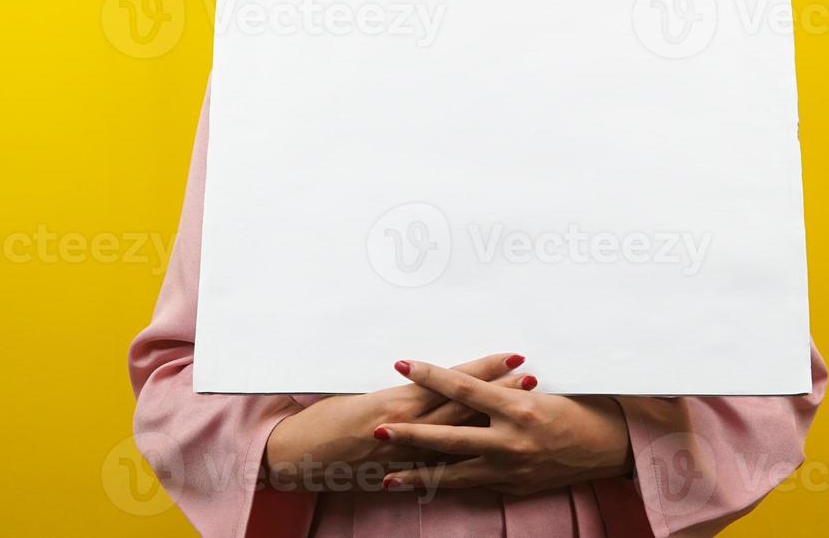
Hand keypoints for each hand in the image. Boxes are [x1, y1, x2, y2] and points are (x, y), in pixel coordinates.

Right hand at [263, 352, 534, 490]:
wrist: (298, 455)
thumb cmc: (325, 420)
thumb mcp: (362, 397)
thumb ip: (401, 393)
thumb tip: (430, 379)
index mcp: (397, 400)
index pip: (450, 381)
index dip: (482, 368)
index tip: (510, 355)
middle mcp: (405, 426)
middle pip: (462, 407)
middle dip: (498, 391)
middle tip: (530, 376)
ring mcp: (405, 454)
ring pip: (457, 435)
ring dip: (491, 420)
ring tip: (522, 404)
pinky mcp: (400, 474)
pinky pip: (440, 467)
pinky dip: (466, 459)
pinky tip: (490, 454)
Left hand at [377, 359, 632, 495]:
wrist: (606, 447)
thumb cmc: (575, 410)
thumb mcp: (536, 395)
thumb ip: (499, 393)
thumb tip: (463, 385)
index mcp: (516, 407)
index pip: (463, 388)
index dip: (431, 376)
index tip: (404, 365)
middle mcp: (510, 440)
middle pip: (449, 436)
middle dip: (410, 434)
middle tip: (378, 429)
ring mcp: (510, 468)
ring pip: (454, 473)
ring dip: (418, 475)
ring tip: (386, 477)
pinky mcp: (512, 486)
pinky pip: (473, 485)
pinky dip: (447, 486)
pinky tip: (425, 487)